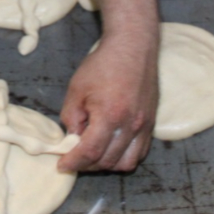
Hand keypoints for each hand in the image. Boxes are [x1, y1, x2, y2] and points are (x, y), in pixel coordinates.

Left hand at [57, 34, 158, 171]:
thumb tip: (72, 139)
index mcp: (110, 115)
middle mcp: (131, 125)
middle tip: (74, 158)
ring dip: (106, 164)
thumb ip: (71, 118)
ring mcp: (144, 126)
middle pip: (107, 161)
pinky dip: (123, 157)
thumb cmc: (103, 64)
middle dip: (87, 165)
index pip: (89, 152)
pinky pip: (139, 152)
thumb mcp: (77, 89)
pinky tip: (111, 148)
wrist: (133, 48)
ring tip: (93, 155)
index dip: (73, 162)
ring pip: (126, 162)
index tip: (62, 165)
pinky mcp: (151, 124)